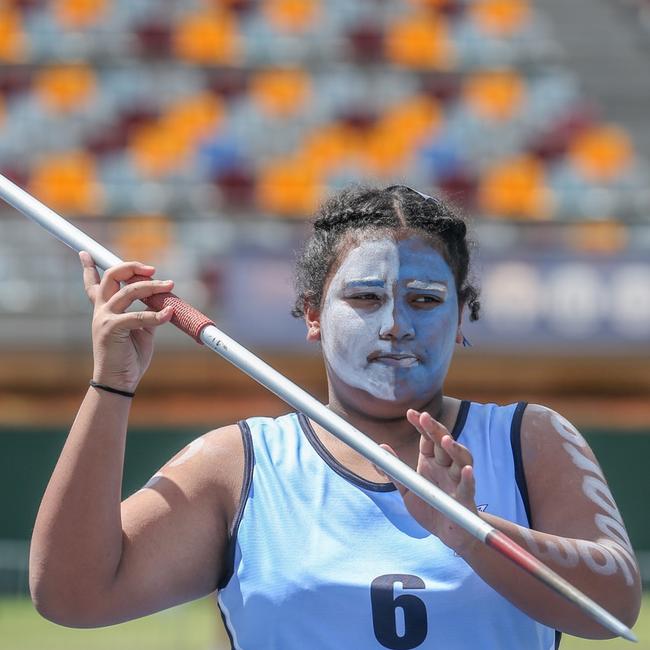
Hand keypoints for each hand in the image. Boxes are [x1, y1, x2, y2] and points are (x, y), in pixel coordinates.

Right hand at [80, 251, 173, 392]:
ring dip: (152, 286)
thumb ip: (145, 313)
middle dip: (132, 267)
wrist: (119, 381)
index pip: (94, 283)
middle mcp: (101, 310)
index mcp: (105, 310)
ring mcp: (104, 318)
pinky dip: (156, 314)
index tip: (86, 253)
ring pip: (129, 292)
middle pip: (112, 277)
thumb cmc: (130, 357)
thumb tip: (161, 301)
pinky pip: (138, 316)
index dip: (89, 267)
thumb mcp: (140, 331)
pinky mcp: (112, 329)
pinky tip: (169, 314)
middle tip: (152, 269)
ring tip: (170, 286)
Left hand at [381, 409, 477, 555]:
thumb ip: (394, 470)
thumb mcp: (407, 489)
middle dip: (435, 430)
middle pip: (443, 443)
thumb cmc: (430, 507)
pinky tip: (467, 470)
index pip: (427, 438)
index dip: (421, 425)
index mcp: (431, 462)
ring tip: (446, 440)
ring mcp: (457, 481)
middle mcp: (446, 467)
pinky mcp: (466, 499)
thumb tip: (379, 450)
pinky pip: (469, 487)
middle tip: (425, 418)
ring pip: (461, 460)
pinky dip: (469, 478)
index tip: (411, 413)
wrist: (448, 535)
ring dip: (455, 449)